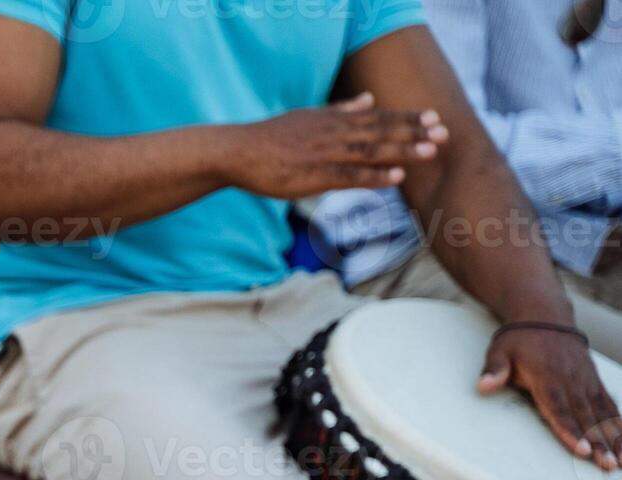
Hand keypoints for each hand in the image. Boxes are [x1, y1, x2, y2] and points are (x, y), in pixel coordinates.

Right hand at [226, 92, 448, 199]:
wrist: (238, 152)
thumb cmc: (271, 138)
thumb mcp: (308, 116)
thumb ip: (341, 109)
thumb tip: (369, 99)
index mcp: (334, 120)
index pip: (378, 117)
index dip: (406, 118)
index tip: (434, 117)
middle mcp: (334, 133)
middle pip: (381, 131)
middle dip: (414, 132)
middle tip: (444, 132)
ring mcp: (325, 154)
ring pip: (371, 151)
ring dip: (402, 150)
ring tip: (431, 151)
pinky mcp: (314, 176)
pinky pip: (350, 176)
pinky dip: (374, 176)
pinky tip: (396, 176)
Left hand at [479, 325, 621, 469]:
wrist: (545, 316)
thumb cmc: (518, 339)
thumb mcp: (499, 350)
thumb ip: (494, 369)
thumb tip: (483, 385)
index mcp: (547, 376)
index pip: (559, 408)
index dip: (570, 429)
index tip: (581, 449)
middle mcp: (571, 380)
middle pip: (585, 415)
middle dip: (598, 442)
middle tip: (607, 464)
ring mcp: (586, 380)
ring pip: (602, 413)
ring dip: (613, 437)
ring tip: (620, 461)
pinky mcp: (594, 380)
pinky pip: (610, 404)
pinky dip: (619, 423)